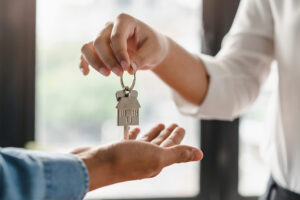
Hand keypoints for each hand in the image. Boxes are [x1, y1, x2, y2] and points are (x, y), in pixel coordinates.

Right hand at [71, 124, 202, 190]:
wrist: (93, 166)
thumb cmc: (125, 161)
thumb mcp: (157, 157)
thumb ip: (177, 154)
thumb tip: (200, 154)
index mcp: (156, 162)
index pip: (172, 148)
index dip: (178, 137)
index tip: (180, 126)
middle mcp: (144, 159)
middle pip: (160, 145)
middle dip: (168, 135)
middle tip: (173, 124)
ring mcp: (130, 155)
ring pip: (146, 143)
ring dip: (154, 134)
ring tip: (159, 124)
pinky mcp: (118, 150)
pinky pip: (130, 141)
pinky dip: (135, 135)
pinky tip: (136, 130)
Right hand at [79, 13, 168, 75]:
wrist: (151, 49)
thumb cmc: (153, 46)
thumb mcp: (152, 51)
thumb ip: (141, 59)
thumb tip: (128, 69)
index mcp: (125, 21)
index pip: (116, 36)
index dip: (119, 53)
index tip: (127, 67)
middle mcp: (110, 27)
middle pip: (99, 41)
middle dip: (108, 59)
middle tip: (119, 73)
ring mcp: (102, 37)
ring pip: (88, 47)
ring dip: (95, 62)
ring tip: (107, 74)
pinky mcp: (99, 49)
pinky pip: (85, 54)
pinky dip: (84, 63)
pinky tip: (85, 73)